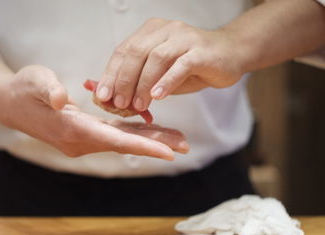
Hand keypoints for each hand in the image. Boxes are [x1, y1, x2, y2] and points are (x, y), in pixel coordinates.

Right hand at [0, 65, 188, 159]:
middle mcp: (80, 141)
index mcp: (72, 129)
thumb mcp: (34, 81)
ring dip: (149, 140)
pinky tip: (152, 130)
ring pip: (122, 140)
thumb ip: (48, 89)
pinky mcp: (85, 134)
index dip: (143, 145)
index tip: (169, 153)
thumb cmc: (23, 89)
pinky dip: (135, 134)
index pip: (114, 140)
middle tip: (185, 146)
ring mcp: (83, 140)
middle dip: (155, 144)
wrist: (10, 104)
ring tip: (178, 139)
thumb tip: (61, 98)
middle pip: (125, 144)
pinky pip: (115, 135)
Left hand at [96, 18, 242, 111]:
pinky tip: (158, 96)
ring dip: (144, 84)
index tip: (102, 95)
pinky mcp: (201, 51)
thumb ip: (139, 81)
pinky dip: (166, 81)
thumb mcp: (160, 73)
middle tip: (119, 103)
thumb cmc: (191, 66)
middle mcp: (166, 29)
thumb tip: (112, 97)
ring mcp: (185, 37)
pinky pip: (181, 65)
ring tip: (138, 105)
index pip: (124, 50)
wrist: (231, 54)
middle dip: (124, 80)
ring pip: (157, 58)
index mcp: (151, 32)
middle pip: (137, 52)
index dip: (111, 73)